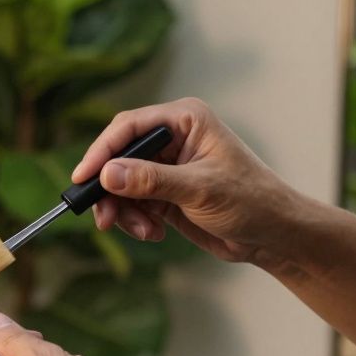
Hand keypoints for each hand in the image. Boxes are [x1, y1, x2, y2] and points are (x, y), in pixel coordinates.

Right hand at [76, 97, 307, 271]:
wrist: (273, 235)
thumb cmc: (251, 201)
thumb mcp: (200, 190)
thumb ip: (152, 181)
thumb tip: (108, 174)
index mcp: (185, 120)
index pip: (129, 127)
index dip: (102, 152)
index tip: (83, 178)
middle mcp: (172, 138)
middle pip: (119, 157)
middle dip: (109, 189)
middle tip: (104, 218)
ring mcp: (166, 167)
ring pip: (121, 185)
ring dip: (124, 210)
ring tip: (143, 230)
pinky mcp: (164, 193)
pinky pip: (132, 203)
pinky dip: (135, 220)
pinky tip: (155, 233)